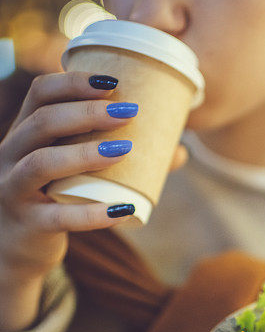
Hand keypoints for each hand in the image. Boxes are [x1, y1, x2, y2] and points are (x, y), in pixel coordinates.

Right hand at [0, 72, 187, 329]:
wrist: (17, 250)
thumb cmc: (54, 200)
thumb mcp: (75, 173)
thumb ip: (121, 160)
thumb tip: (179, 151)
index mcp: (23, 134)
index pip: (40, 94)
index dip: (73, 82)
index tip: (113, 81)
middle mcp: (10, 156)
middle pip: (41, 122)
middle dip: (86, 112)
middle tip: (129, 112)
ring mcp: (13, 190)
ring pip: (41, 163)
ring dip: (84, 153)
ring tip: (124, 149)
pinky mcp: (27, 225)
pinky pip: (57, 217)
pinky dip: (91, 214)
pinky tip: (123, 210)